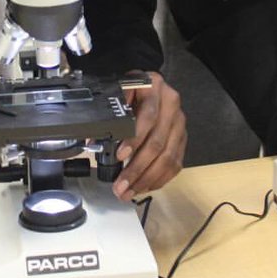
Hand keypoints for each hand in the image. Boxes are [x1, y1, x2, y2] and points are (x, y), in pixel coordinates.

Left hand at [113, 72, 186, 200]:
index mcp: (154, 87)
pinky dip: (159, 179)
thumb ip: (108, 114)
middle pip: (158, 142)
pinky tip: (144, 186)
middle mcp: (171, 104)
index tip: (119, 155)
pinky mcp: (182, 138)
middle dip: (138, 168)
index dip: (134, 139)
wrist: (148, 86)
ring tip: (129, 191)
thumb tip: (93, 142)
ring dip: (147, 179)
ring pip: (168, 157)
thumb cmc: (130, 90)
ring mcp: (179, 123)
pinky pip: (175, 163)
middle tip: (121, 185)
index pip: (148, 116)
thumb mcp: (118, 92)